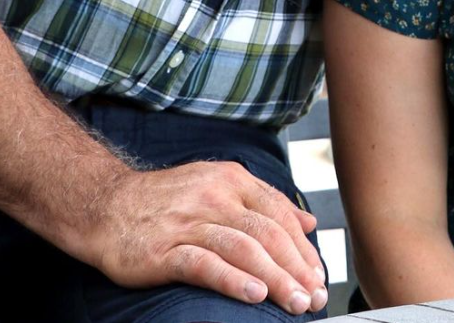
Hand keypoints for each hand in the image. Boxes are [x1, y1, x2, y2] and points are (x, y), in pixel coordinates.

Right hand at [84, 161, 327, 315]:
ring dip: (277, 278)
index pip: (280, 214)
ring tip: (297, 302)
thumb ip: (264, 202)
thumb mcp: (219, 187)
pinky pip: (205, 264)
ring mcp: (190, 221)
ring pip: (245, 248)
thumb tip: (307, 222)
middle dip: (298, 268)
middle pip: (268, 232)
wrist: (106, 205)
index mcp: (232, 179)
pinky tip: (255, 295)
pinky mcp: (165, 248)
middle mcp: (215, 195)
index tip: (320, 276)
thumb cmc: (167, 201)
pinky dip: (234, 280)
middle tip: (316, 296)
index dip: (304, 248)